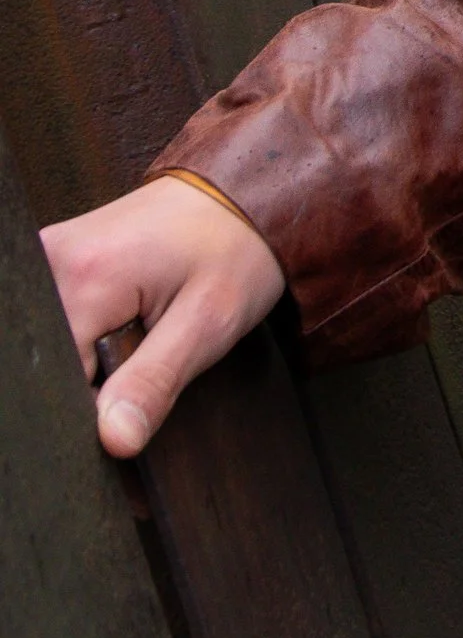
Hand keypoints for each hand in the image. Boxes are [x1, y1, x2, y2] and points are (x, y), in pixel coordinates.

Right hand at [41, 176, 286, 455]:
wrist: (240, 197)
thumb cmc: (234, 251)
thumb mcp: (207, 324)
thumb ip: (153, 384)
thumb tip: (112, 440)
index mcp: (81, 275)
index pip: (59, 383)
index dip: (98, 407)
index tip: (140, 396)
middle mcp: (49, 260)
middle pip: (49, 363)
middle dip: (93, 379)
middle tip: (148, 350)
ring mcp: (46, 257)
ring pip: (53, 346)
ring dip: (91, 357)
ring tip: (138, 331)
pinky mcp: (53, 262)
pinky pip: (58, 323)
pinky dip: (87, 337)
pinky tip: (121, 325)